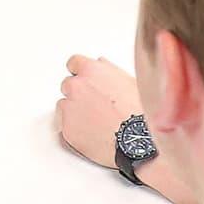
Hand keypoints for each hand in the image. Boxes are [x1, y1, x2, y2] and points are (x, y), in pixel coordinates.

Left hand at [53, 54, 142, 168]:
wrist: (136, 140)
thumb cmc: (138, 113)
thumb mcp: (130, 82)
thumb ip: (109, 72)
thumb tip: (102, 67)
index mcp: (91, 70)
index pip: (74, 63)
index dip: (81, 74)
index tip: (86, 81)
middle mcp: (76, 86)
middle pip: (68, 85)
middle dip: (78, 93)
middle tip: (95, 105)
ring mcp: (68, 107)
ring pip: (65, 105)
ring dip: (75, 111)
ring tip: (97, 121)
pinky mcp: (65, 128)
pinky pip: (64, 125)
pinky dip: (74, 128)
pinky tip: (92, 133)